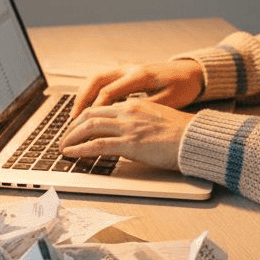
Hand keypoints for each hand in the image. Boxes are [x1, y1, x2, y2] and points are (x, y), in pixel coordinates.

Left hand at [59, 98, 193, 170]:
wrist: (196, 139)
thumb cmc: (182, 134)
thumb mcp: (157, 120)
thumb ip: (138, 123)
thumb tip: (127, 135)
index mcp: (135, 106)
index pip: (101, 107)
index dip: (83, 117)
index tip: (75, 126)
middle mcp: (128, 112)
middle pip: (90, 114)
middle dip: (72, 127)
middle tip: (64, 137)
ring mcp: (128, 127)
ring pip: (89, 127)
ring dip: (71, 137)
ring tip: (63, 147)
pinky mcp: (130, 144)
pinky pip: (98, 145)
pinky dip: (80, 149)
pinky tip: (72, 153)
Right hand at [70, 60, 204, 118]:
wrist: (192, 71)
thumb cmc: (184, 86)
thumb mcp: (171, 101)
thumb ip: (149, 110)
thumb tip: (130, 125)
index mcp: (140, 76)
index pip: (109, 92)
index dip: (95, 110)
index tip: (86, 126)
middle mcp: (129, 69)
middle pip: (96, 82)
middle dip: (81, 102)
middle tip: (72, 122)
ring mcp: (126, 68)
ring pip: (96, 79)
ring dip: (83, 97)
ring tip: (74, 116)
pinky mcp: (126, 72)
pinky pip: (102, 80)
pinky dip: (91, 93)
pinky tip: (87, 108)